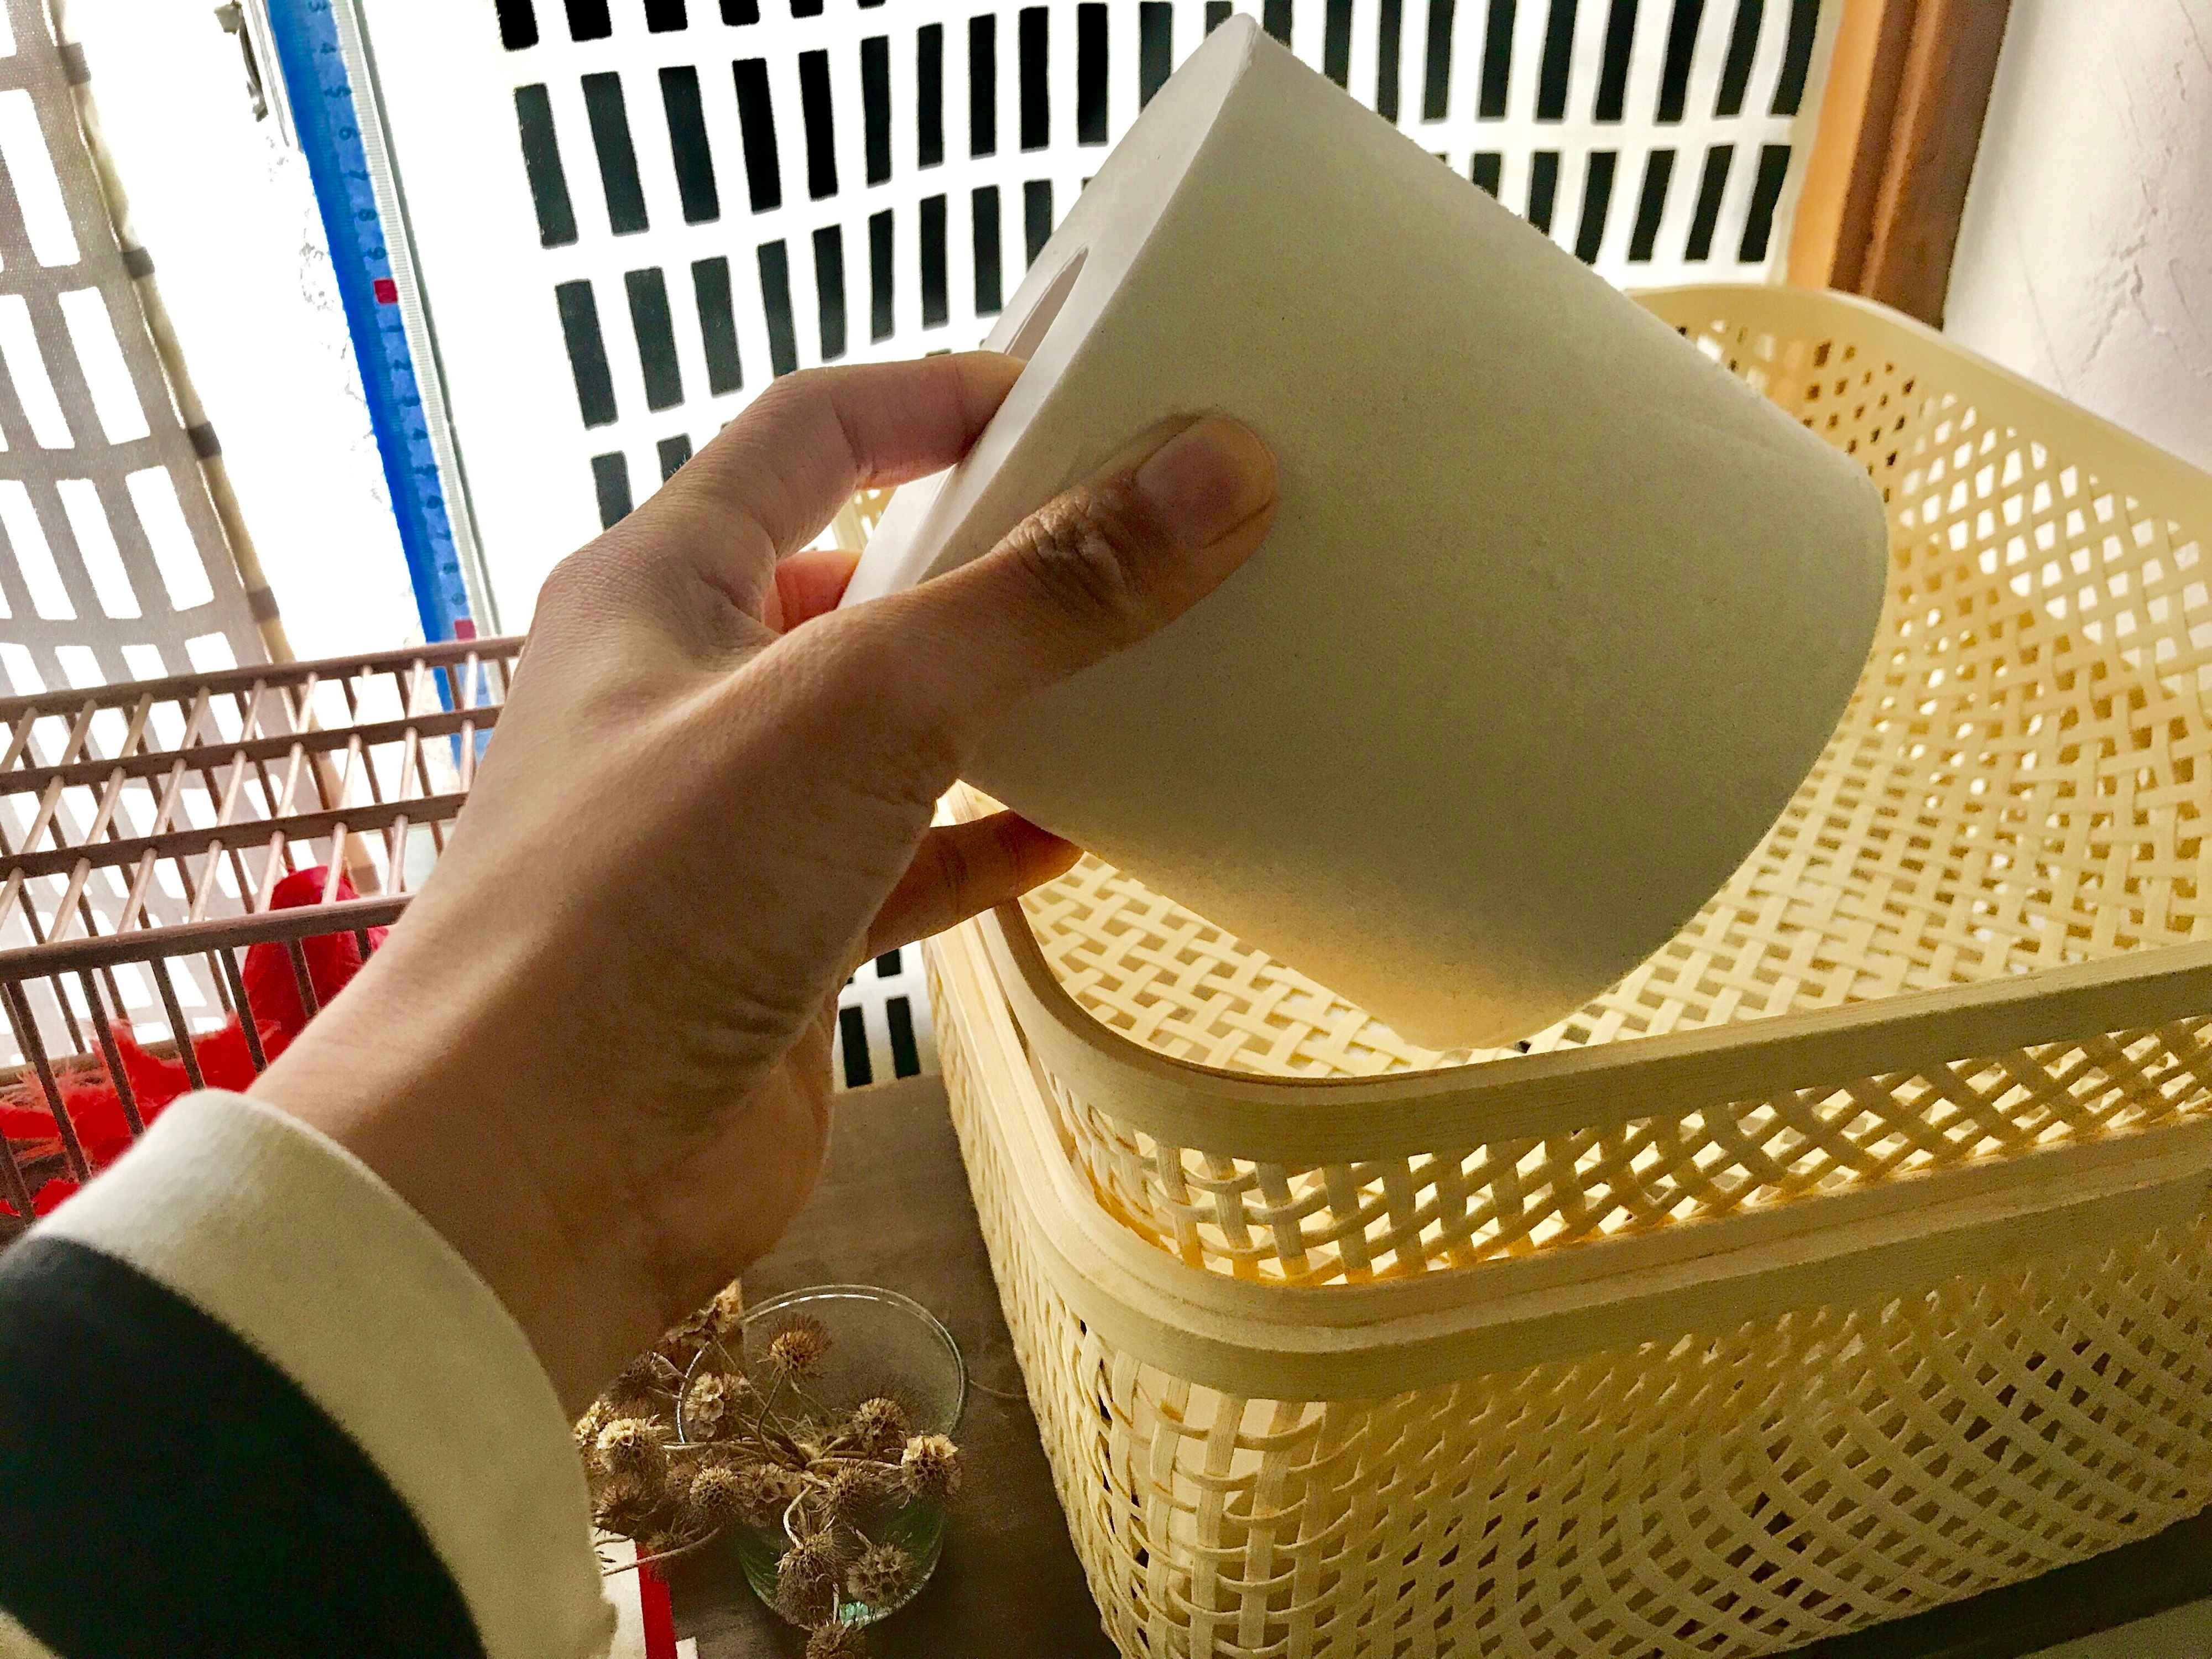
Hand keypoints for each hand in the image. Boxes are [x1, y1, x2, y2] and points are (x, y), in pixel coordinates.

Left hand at [250, 353, 1276, 1410]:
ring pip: (889, 729)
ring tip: (1141, 671)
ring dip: (1002, 701)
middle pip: (858, 581)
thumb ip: (1036, 593)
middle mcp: (684, 690)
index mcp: (660, 586)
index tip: (1082, 395)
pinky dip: (987, 842)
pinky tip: (1081, 832)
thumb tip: (1214, 468)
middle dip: (989, 555)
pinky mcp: (776, 943)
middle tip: (1138, 540)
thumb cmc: (646, 900)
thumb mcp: (857, 707)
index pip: (810, 435)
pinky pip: (904, 863)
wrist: (532, 1176)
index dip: (938, 397)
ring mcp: (730, 824)